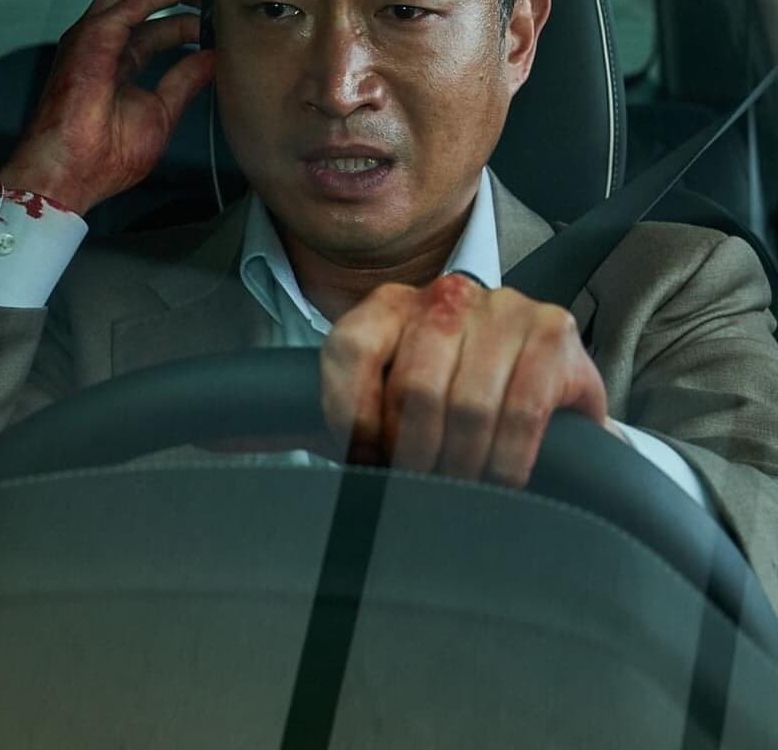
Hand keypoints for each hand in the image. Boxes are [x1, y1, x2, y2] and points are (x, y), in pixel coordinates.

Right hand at [0, 0, 212, 213]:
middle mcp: (102, 41)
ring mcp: (92, 36)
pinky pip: (133, 2)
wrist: (69, 175)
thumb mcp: (160, 113)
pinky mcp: (91, 38)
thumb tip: (213, 58)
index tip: (221, 9)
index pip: (154, 24)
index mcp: (116, 60)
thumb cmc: (104, 156)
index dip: (187, 12)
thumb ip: (184, 81)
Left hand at [319, 275, 619, 486]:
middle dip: (417, 453)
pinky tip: (502, 475)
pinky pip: (522, 411)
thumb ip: (307, 416)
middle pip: (413, 386)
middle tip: (425, 483)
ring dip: (464, 463)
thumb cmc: (453, 408)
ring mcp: (506, 307)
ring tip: (464, 483)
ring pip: (467, 403)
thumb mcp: (379, 406)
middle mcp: (450, 293)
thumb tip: (222, 437)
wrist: (547, 398)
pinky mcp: (556, 332)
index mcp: (394, 303)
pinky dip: (507, 458)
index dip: (355, 420)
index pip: (350, 350)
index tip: (371, 458)